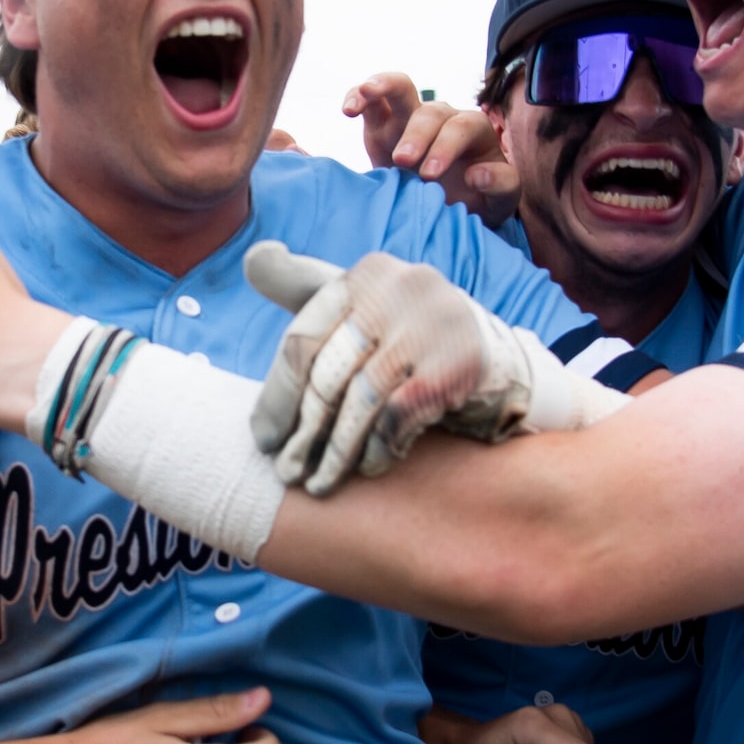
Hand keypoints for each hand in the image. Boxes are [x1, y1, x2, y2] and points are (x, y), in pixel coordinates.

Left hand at [245, 243, 536, 494]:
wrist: (490, 357)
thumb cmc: (401, 334)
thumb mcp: (355, 302)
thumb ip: (302, 284)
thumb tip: (254, 259)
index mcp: (364, 274)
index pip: (301, 340)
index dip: (277, 395)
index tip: (264, 441)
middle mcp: (399, 287)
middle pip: (328, 372)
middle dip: (303, 431)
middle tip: (286, 473)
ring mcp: (433, 322)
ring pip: (362, 400)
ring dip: (337, 452)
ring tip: (321, 484)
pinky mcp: (459, 362)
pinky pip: (401, 415)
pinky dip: (381, 448)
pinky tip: (369, 468)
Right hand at [344, 73, 516, 222]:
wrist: (449, 208)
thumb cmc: (478, 200)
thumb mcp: (501, 200)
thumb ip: (501, 185)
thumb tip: (477, 174)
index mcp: (473, 132)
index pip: (461, 128)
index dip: (445, 147)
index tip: (429, 176)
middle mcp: (442, 118)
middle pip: (431, 111)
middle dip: (416, 135)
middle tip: (403, 162)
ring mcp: (410, 118)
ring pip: (399, 88)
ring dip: (380, 90)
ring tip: (357, 105)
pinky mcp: (382, 126)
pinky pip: (371, 102)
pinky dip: (358, 96)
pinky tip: (348, 108)